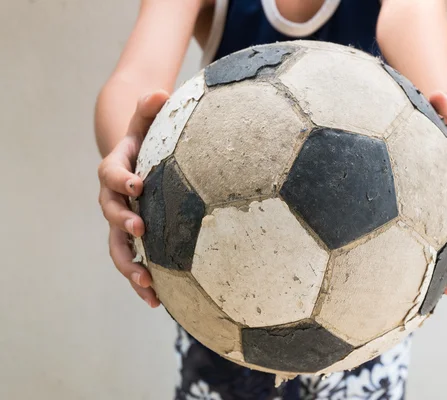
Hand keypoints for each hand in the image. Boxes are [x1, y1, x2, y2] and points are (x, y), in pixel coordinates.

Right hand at [97, 90, 169, 306]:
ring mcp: (119, 222)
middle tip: (140, 231)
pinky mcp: (132, 240)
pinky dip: (141, 281)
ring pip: (117, 248)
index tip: (138, 183)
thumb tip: (160, 91)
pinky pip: (133, 261)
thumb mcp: (146, 123)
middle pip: (110, 214)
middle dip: (124, 224)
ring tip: (148, 287)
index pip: (112, 173)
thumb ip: (150, 110)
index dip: (122, 178)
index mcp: (115, 170)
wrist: (134, 163)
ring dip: (130, 267)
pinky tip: (157, 301)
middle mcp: (112, 199)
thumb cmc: (145, 142)